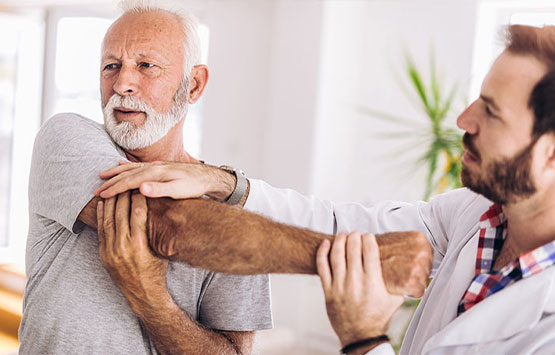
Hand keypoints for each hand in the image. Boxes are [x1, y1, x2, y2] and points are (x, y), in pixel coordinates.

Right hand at [94, 161, 234, 200]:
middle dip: (110, 182)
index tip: (100, 195)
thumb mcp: (178, 191)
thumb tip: (141, 188)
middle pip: (127, 173)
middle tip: (95, 190)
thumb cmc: (194, 187)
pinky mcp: (160, 167)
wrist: (208, 177)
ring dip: (116, 172)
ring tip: (102, 175)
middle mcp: (154, 167)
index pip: (129, 181)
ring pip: (131, 168)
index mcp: (155, 173)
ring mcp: (157, 166)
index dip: (114, 189)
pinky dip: (127, 166)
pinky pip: (138, 166)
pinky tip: (121, 166)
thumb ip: (160, 190)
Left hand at [96, 191, 168, 311]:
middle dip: (124, 196)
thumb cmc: (157, 271)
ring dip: (110, 203)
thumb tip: (164, 210)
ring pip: (108, 220)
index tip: (140, 186)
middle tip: (126, 183)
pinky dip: (101, 216)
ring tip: (113, 189)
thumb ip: (157, 232)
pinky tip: (102, 204)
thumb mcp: (161, 250)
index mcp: (139, 245)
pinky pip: (100, 231)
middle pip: (121, 213)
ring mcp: (110, 251)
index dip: (139, 198)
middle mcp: (123, 247)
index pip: (138, 213)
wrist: (143, 294)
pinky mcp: (103, 255)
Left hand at [317, 232, 403, 346]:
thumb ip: (401, 284)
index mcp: (373, 283)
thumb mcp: (395, 300)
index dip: (368, 239)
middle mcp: (355, 282)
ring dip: (339, 241)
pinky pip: (322, 268)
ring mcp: (340, 286)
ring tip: (343, 234)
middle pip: (352, 250)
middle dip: (354, 237)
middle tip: (356, 233)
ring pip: (336, 256)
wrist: (362, 337)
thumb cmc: (379, 318)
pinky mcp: (329, 291)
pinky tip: (325, 244)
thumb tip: (415, 271)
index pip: (369, 252)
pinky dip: (322, 253)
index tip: (369, 236)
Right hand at [376, 231, 431, 296]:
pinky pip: (418, 292)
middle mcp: (422, 251)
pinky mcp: (411, 280)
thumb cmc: (377, 251)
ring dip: (411, 283)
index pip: (428, 258)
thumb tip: (426, 256)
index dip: (414, 264)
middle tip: (398, 270)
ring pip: (423, 282)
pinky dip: (408, 292)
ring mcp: (418, 265)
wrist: (361, 258)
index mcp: (420, 239)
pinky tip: (397, 283)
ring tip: (396, 276)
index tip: (402, 264)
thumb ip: (412, 247)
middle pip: (427, 270)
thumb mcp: (398, 241)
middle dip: (414, 274)